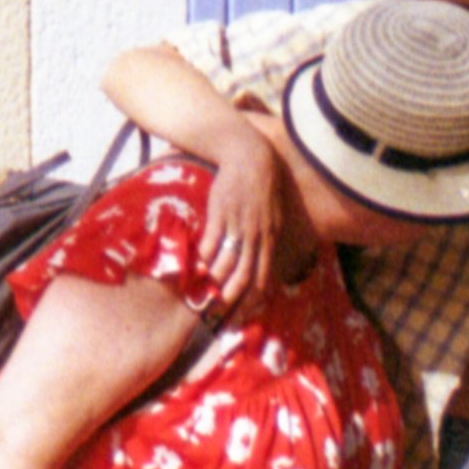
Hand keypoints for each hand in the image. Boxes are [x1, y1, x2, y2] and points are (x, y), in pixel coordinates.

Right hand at [199, 131, 280, 317]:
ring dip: (214, 280)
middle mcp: (257, 236)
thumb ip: (265, 238)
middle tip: (218, 310)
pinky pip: (212, 243)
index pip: (263, 276)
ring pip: (226, 262)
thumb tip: (260, 260)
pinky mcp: (221, 213)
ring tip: (202, 292)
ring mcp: (239, 225)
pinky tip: (197, 266)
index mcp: (269, 238)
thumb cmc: (260, 187)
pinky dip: (204, 258)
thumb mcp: (271, 215)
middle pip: (244, 275)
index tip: (241, 313)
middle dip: (231, 296)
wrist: (249, 156)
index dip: (252, 297)